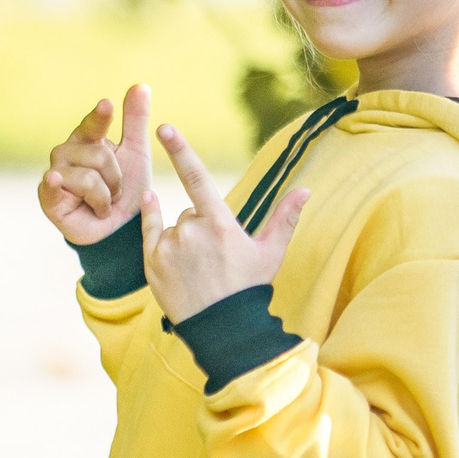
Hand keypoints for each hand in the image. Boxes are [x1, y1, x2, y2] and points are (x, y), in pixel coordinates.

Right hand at [40, 85, 152, 245]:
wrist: (119, 230)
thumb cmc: (126, 190)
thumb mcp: (136, 153)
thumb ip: (135, 120)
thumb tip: (141, 84)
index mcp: (86, 141)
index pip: (92, 124)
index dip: (100, 117)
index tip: (108, 105)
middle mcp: (66, 153)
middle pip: (98, 155)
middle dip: (116, 179)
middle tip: (115, 192)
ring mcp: (54, 175)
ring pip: (88, 177)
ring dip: (105, 196)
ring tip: (102, 204)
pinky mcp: (47, 197)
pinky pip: (56, 186)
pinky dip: (58, 185)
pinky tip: (55, 180)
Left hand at [141, 123, 309, 322]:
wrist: (222, 329)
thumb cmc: (250, 288)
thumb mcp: (271, 253)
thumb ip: (285, 217)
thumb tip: (306, 190)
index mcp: (220, 225)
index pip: (197, 178)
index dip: (181, 150)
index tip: (165, 128)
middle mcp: (190, 232)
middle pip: (191, 212)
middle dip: (201, 226)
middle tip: (216, 257)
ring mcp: (168, 248)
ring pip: (174, 226)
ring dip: (183, 238)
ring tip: (198, 268)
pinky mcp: (152, 263)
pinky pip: (152, 233)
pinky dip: (156, 228)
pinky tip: (161, 226)